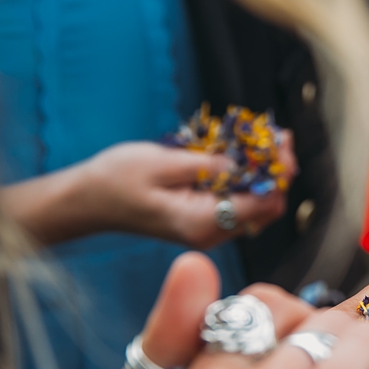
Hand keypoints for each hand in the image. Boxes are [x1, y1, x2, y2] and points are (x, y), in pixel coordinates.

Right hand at [0, 134, 297, 249]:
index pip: (260, 204)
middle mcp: (211, 232)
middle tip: (280, 136)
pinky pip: (234, 200)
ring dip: (262, 171)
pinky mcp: (202, 218)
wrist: (87, 200)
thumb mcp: (163, 163)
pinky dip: (244, 176)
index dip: (277, 173)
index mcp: (202, 223)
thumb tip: (247, 163)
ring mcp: (208, 228)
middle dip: (276, 171)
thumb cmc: (116, 179)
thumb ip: (208, 166)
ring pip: (253, 203)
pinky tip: (244, 151)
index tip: (281, 141)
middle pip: (264, 206)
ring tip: (268, 138)